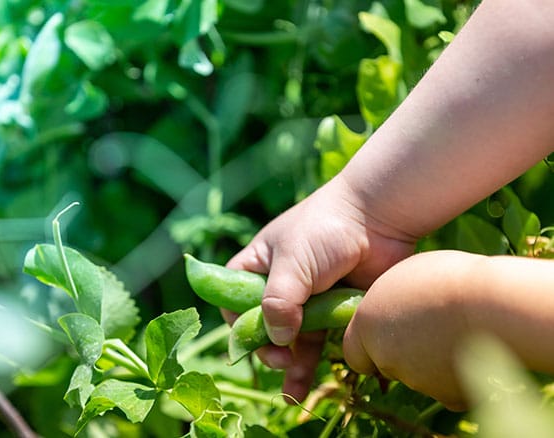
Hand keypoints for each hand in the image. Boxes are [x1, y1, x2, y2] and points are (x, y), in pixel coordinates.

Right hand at [225, 176, 415, 400]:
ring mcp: (308, 297)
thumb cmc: (326, 229)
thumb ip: (279, 302)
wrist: (380, 216)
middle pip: (264, 325)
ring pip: (293, 337)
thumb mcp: (293, 263)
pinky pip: (322, 338)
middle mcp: (280, 283)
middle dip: (268, 348)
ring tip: (293, 393)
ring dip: (292, 365)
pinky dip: (318, 360)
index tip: (252, 339)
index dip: (237, 323)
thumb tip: (277, 340)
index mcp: (259, 265)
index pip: (233, 299)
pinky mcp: (335, 307)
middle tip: (281, 360)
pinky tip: (315, 379)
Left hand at [342, 250, 485, 410]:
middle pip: (386, 363)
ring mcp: (415, 380)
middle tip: (427, 326)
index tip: (385, 333)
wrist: (493, 304)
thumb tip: (390, 311)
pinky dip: (454, 375)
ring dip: (428, 361)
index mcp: (367, 326)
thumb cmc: (449, 279)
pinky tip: (470, 350)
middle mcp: (385, 358)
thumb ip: (389, 302)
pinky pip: (447, 388)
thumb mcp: (405, 278)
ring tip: (454, 330)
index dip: (369, 343)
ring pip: (417, 376)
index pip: (353, 351)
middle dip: (401, 352)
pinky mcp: (446, 396)